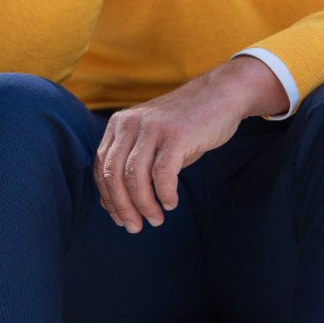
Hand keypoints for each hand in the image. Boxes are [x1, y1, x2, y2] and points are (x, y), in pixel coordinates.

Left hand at [94, 73, 241, 232]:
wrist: (221, 95)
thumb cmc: (186, 125)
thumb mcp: (152, 141)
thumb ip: (132, 166)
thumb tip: (112, 204)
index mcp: (119, 124)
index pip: (102, 168)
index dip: (108, 198)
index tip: (119, 218)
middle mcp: (130, 123)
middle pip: (114, 175)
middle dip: (122, 207)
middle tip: (135, 227)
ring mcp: (153, 127)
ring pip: (135, 177)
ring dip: (143, 205)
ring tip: (156, 219)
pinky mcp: (176, 134)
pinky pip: (162, 174)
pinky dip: (164, 194)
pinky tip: (171, 203)